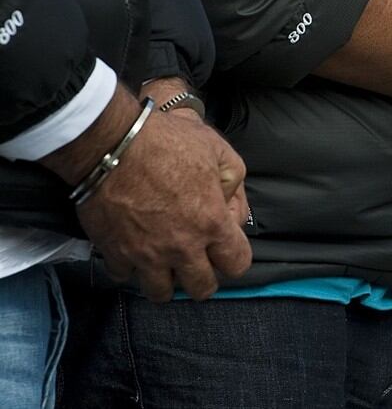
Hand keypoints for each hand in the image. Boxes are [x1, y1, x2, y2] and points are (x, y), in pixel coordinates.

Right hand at [41, 83, 251, 302]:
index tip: (223, 245)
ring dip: (164, 280)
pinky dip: (128, 267)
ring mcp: (146, 254)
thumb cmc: (166, 141)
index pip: (238, 265)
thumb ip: (233, 183)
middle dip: (201, 277)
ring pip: (160, 293)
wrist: (110, 142)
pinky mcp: (114, 252)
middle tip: (194, 258)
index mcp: (212, 224)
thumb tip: (230, 209)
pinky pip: (124, 276)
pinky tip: (132, 249)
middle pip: (201, 289)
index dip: (233, 256)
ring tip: (162, 260)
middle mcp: (181, 247)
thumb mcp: (218, 150)